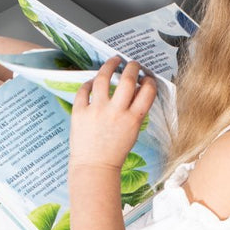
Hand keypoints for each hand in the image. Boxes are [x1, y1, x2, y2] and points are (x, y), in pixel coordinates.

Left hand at [69, 57, 157, 171]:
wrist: (95, 167)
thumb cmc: (115, 152)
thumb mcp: (132, 132)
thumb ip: (135, 111)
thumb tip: (137, 89)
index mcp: (133, 119)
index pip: (147, 91)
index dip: (149, 80)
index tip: (146, 77)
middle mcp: (116, 113)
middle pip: (127, 80)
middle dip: (132, 67)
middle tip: (132, 64)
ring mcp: (97, 111)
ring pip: (103, 78)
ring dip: (110, 65)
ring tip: (113, 61)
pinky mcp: (80, 112)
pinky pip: (84, 90)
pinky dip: (89, 83)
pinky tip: (93, 81)